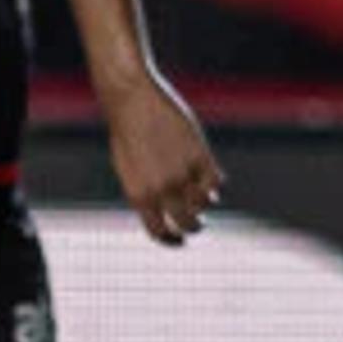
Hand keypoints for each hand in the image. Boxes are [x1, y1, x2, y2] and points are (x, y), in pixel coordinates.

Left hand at [100, 67, 222, 243]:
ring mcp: (182, 173)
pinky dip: (215, 183)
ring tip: (202, 195)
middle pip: (189, 224)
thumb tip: (164, 213)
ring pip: (206, 203)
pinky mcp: (199, 155)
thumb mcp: (128, 170)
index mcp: (139, 197)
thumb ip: (145, 194)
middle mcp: (162, 190)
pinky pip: (216, 181)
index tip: (180, 241)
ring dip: (205, 202)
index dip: (173, 240)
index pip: (161, 233)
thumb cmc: (126, 134)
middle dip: (194, 226)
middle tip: (198, 223)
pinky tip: (210, 177)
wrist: (132, 100)